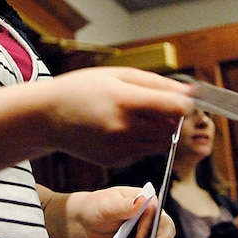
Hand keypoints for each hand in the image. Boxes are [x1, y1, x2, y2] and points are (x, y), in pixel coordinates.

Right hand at [41, 67, 193, 166]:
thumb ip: (156, 83)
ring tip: (136, 116)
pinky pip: (144, 152)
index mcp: (125, 101)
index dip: (186, 103)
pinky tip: (121, 129)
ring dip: (160, 131)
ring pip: (162, 144)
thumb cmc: (82, 89)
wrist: (47, 117)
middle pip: (173, 129)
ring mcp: (119, 148)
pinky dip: (142, 142)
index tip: (183, 99)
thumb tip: (191, 92)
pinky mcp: (116, 161)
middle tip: (156, 106)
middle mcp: (123, 128)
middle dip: (173, 118)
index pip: (176, 107)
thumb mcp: (117, 75)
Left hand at [43, 185, 175, 237]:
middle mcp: (150, 217)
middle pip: (164, 230)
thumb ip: (125, 205)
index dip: (151, 228)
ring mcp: (146, 233)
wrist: (86, 224)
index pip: (156, 213)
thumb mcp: (107, 205)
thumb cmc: (97, 207)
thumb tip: (143, 200)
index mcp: (146, 200)